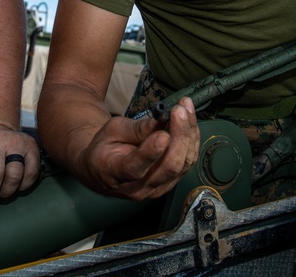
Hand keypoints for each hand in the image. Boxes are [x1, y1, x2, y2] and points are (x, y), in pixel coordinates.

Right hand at [81, 97, 199, 200]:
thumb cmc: (106, 147)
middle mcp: (138, 187)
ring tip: (186, 107)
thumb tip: (160, 121)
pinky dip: (192, 139)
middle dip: (179, 136)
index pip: (135, 167)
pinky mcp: (171, 183)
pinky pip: (187, 162)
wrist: (104, 170)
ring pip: (183, 164)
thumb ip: (135, 129)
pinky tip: (189, 119)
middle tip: (179, 110)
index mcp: (115, 173)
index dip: (151, 152)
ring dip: (189, 133)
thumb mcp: (113, 130)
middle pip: (168, 167)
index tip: (163, 134)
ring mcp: (157, 188)